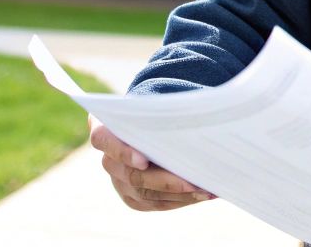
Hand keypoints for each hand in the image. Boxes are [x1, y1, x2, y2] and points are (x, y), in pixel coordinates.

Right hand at [88, 115, 214, 210]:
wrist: (151, 129)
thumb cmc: (155, 113)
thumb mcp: (155, 107)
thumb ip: (163, 111)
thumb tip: (198, 110)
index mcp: (105, 130)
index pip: (103, 139)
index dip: (122, 152)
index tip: (143, 161)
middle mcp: (109, 160)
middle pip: (132, 175)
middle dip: (165, 181)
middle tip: (192, 183)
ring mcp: (119, 182)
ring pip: (146, 194)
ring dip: (179, 194)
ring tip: (206, 190)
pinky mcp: (134, 198)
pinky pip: (156, 204)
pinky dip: (181, 200)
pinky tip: (202, 194)